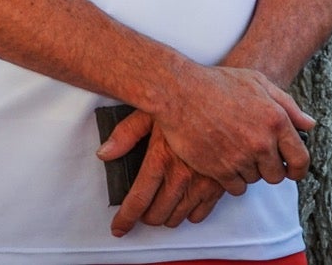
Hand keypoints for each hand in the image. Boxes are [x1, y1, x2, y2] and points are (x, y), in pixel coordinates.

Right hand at [100, 64, 313, 195]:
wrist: (179, 92)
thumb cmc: (218, 83)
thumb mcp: (257, 82)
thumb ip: (288, 105)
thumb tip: (309, 125)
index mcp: (276, 120)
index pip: (300, 159)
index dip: (298, 169)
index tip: (292, 171)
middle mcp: (261, 142)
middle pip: (277, 175)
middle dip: (269, 168)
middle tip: (254, 155)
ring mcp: (241, 158)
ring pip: (255, 180)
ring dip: (248, 170)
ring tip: (233, 150)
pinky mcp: (220, 170)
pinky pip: (236, 187)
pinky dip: (231, 179)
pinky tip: (223, 161)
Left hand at [101, 113, 225, 236]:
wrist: (226, 105)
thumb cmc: (188, 105)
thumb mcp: (150, 112)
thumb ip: (126, 134)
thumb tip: (105, 153)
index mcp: (161, 159)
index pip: (138, 200)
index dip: (125, 218)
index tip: (119, 227)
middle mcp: (181, 176)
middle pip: (156, 215)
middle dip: (145, 216)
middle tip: (142, 207)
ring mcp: (201, 184)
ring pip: (177, 218)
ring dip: (166, 215)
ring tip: (162, 203)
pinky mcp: (219, 187)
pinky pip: (200, 215)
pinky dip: (189, 213)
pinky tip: (184, 200)